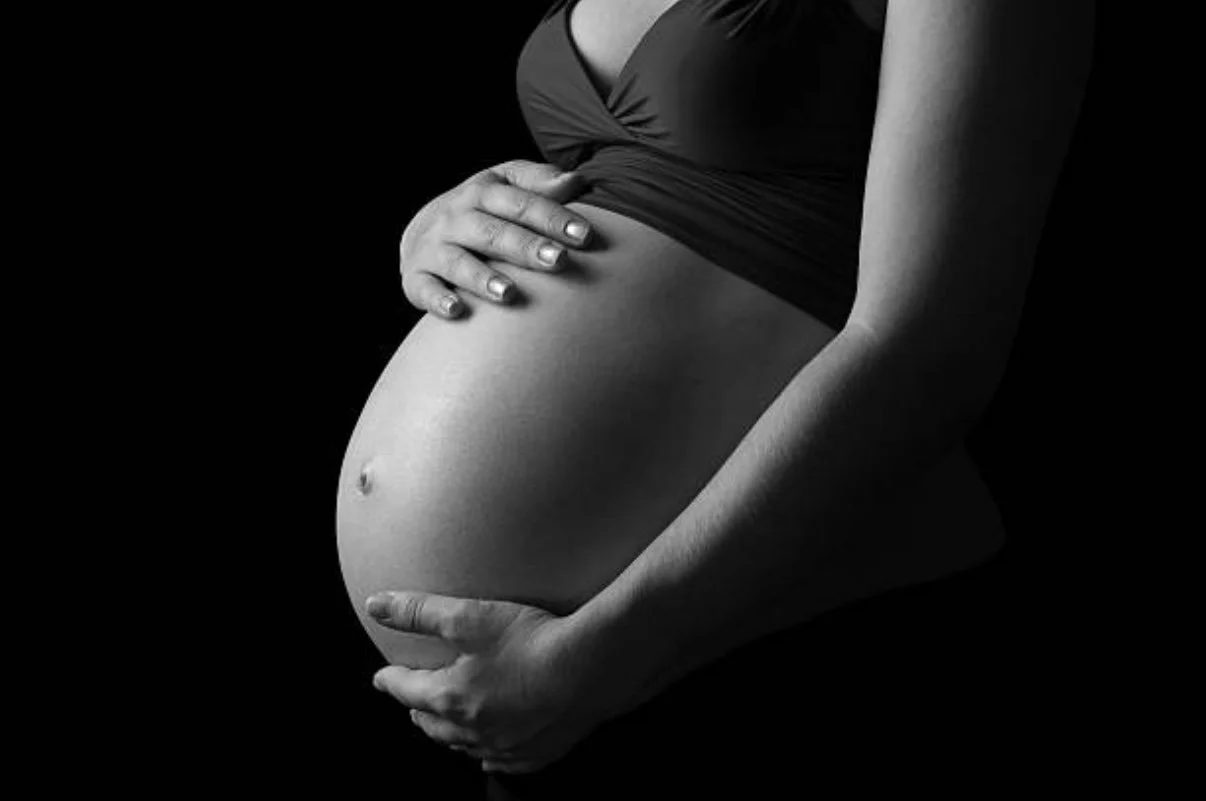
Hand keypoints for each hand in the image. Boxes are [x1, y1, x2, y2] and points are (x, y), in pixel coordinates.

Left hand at [365, 591, 611, 774]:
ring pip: (464, 745)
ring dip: (449, 734)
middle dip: (418, 710)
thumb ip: (419, 611)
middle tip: (412, 702)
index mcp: (451, 698)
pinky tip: (490, 752)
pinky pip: (502, 761)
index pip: (406, 691)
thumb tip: (377, 605)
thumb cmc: (532, 641)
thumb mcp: (468, 616)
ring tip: (445, 723)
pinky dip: (489, 754)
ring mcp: (505, 745)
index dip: (391, 680)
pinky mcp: (537, 751)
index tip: (382, 677)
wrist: (590, 667)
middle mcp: (473, 729)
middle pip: (432, 724)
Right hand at [399, 159, 593, 318]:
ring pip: (457, 261)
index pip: (520, 202)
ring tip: (509, 293)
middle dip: (525, 246)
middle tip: (557, 261)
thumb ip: (540, 183)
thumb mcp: (506, 186)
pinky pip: (424, 289)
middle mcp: (455, 217)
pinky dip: (437, 300)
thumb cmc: (481, 210)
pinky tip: (457, 311)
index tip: (584, 234)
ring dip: (482, 277)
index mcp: (483, 192)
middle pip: (492, 231)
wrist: (421, 231)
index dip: (552, 217)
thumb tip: (577, 181)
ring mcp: (433, 248)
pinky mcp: (415, 278)